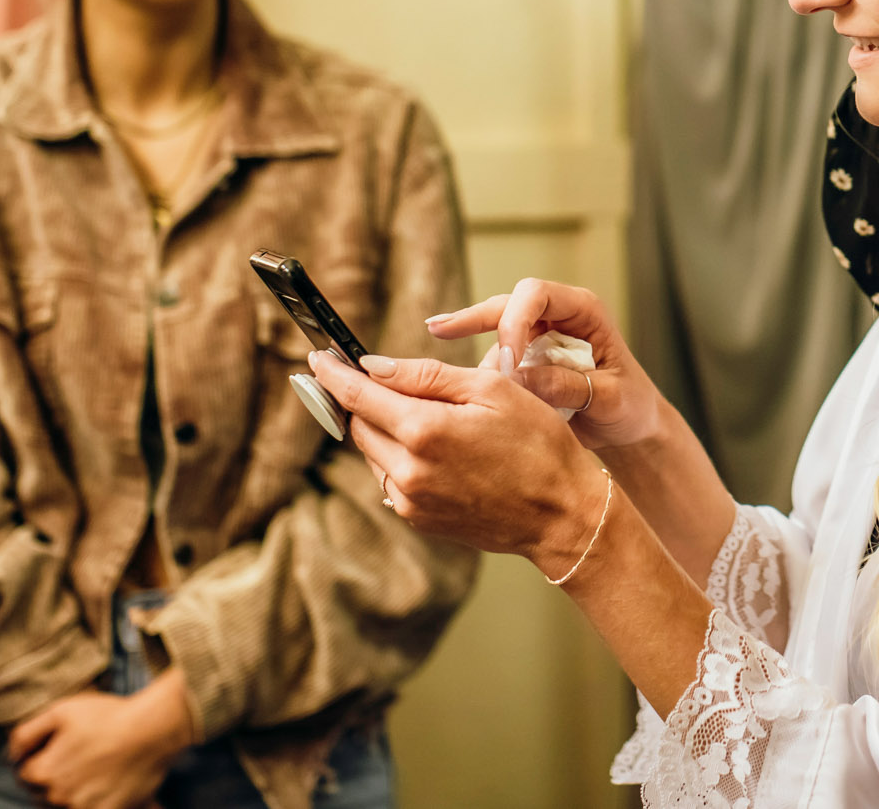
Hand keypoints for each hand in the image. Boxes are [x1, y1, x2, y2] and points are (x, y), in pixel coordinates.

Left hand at [8, 670, 191, 808]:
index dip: (38, 759)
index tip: (56, 748)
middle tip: (78, 757)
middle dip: (55, 777)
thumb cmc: (108, 717)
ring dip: (73, 791)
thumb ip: (25, 733)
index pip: (25, 775)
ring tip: (94, 770)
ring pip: (65, 804)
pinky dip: (94, 800)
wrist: (153, 729)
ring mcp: (83, 807)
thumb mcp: (60, 711)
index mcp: (43, 772)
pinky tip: (106, 783)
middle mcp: (58, 796)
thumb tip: (11, 753)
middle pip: (44, 793)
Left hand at [311, 349, 611, 578]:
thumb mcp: (491, 390)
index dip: (333, 374)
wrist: (562, 514)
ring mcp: (410, 501)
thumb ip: (426, 376)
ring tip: (429, 417)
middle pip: (360, 425)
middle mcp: (407, 472)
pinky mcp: (419, 520)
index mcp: (424, 432)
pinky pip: (393, 479)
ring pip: (374, 453)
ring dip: (385, 430)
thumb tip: (371, 366)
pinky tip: (439, 450)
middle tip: (377, 380)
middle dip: (363, 400)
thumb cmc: (538, 444)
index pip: (357, 396)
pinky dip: (402, 457)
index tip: (316, 358)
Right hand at [427, 279, 664, 451]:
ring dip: (480, 357)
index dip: (515, 320)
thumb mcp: (610, 399)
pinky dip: (482, 378)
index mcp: (583, 312)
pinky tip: (466, 395)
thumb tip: (519, 378)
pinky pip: (496, 363)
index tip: (508, 361)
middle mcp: (557, 318)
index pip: (537, 295)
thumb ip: (569, 386)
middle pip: (505, 305)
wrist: (630, 427)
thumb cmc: (630, 406)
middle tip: (438, 330)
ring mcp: (539, 338)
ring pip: (494, 333)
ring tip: (464, 386)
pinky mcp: (526, 361)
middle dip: (471, 318)